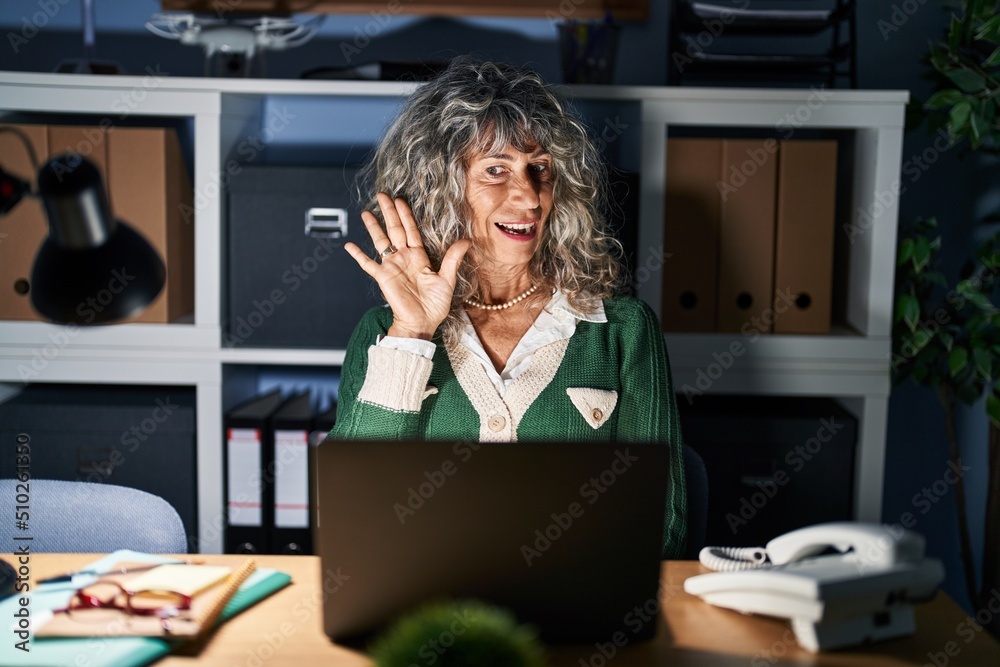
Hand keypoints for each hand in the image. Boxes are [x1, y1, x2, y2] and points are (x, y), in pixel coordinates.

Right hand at [345, 192, 471, 339]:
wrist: (422, 323)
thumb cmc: (435, 305)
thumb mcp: (447, 279)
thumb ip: (453, 258)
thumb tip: (467, 240)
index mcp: (419, 257)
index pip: (411, 230)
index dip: (406, 215)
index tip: (400, 200)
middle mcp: (403, 258)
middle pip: (394, 230)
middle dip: (389, 212)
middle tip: (382, 194)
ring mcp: (391, 267)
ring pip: (381, 242)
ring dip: (373, 227)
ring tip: (366, 212)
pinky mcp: (383, 278)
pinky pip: (368, 264)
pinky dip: (358, 255)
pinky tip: (349, 246)